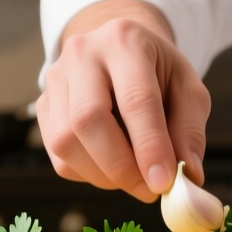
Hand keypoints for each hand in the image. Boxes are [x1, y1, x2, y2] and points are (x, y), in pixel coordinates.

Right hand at [38, 0, 211, 201]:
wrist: (120, 51)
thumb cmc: (158, 72)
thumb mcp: (188, 89)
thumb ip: (189, 131)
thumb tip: (187, 175)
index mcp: (125, 41)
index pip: (135, 99)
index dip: (149, 146)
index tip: (164, 183)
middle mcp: (82, 54)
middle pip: (88, 120)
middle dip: (121, 166)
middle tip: (149, 190)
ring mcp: (55, 79)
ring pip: (65, 142)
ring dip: (103, 175)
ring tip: (133, 176)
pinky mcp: (42, 106)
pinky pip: (58, 156)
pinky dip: (88, 173)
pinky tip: (111, 165)